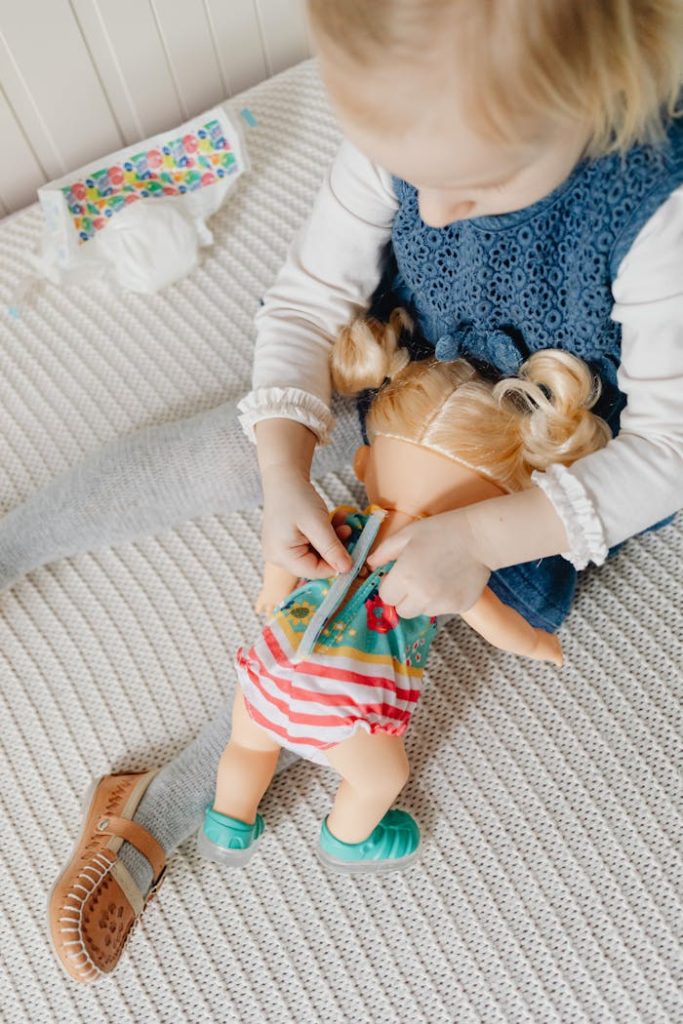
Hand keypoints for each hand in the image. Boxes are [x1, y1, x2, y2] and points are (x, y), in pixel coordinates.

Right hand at [261, 465, 352, 578]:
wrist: (284, 478)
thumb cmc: (298, 497)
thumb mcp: (318, 523)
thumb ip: (332, 548)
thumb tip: (348, 569)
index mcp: (281, 555)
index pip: (314, 572)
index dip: (336, 565)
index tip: (354, 552)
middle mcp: (277, 557)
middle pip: (314, 565)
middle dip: (334, 550)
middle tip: (348, 531)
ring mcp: (281, 551)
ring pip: (315, 555)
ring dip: (332, 541)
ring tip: (343, 524)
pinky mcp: (287, 543)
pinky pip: (310, 547)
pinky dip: (324, 537)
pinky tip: (334, 522)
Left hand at [366, 509, 490, 617]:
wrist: (479, 537)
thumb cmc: (441, 531)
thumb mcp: (407, 535)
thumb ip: (384, 552)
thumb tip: (370, 565)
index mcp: (405, 577)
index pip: (386, 597)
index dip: (390, 585)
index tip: (398, 575)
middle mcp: (423, 596)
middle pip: (402, 610)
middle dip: (404, 597)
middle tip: (415, 578)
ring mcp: (442, 604)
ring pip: (422, 612)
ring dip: (422, 600)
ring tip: (434, 578)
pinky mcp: (460, 607)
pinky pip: (442, 610)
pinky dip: (442, 600)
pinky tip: (449, 581)